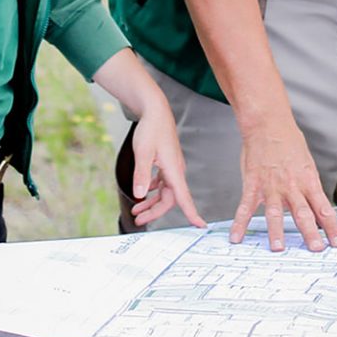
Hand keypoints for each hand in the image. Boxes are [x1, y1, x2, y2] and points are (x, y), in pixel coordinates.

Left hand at [127, 99, 203, 228]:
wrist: (155, 111)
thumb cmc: (151, 128)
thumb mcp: (143, 152)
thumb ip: (142, 175)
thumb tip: (141, 194)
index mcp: (174, 170)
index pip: (184, 197)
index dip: (192, 213)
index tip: (199, 225)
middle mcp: (176, 171)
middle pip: (169, 199)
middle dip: (154, 211)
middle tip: (138, 218)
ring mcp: (171, 167)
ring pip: (165, 192)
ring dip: (151, 202)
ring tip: (136, 209)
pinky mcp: (167, 163)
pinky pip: (162, 183)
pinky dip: (153, 190)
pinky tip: (144, 192)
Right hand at [230, 116, 336, 252]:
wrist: (268, 124)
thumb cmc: (288, 142)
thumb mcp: (306, 164)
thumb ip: (309, 187)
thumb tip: (316, 207)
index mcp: (308, 181)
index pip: (323, 208)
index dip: (332, 227)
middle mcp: (291, 186)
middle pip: (303, 213)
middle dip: (310, 233)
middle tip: (316, 249)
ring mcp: (271, 186)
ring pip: (275, 213)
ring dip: (276, 231)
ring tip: (278, 248)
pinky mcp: (253, 184)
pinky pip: (246, 207)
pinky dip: (240, 223)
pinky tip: (237, 237)